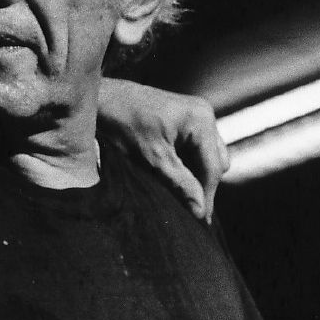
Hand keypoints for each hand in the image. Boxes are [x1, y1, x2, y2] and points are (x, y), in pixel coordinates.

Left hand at [98, 78, 228, 220]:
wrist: (103, 98)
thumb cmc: (125, 124)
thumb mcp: (153, 159)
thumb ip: (181, 184)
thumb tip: (201, 212)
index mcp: (201, 120)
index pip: (213, 167)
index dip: (207, 195)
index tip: (201, 220)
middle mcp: (204, 113)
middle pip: (216, 161)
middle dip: (203, 183)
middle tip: (187, 206)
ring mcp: (196, 114)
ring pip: (208, 155)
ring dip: (196, 173)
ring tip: (177, 190)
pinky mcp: (186, 117)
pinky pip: (198, 146)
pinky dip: (189, 162)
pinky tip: (172, 173)